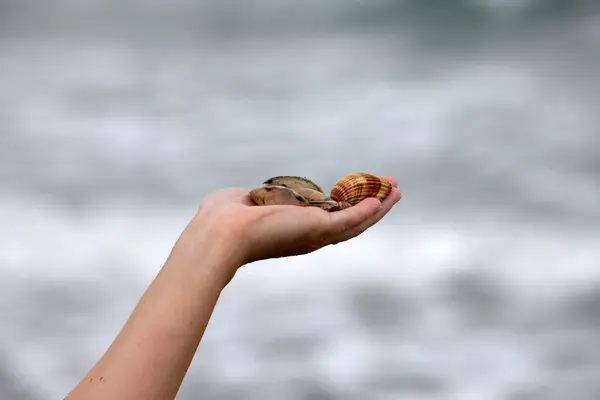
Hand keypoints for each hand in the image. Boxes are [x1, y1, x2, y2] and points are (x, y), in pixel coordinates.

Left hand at [191, 176, 401, 268]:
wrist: (220, 232)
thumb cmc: (223, 219)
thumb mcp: (246, 203)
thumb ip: (256, 201)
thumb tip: (250, 198)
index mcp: (293, 230)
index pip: (328, 219)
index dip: (347, 207)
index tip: (360, 192)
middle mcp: (308, 236)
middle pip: (350, 223)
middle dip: (372, 206)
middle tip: (391, 191)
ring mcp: (315, 235)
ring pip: (357, 222)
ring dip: (378, 207)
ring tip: (396, 191)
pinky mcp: (318, 229)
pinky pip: (352, 219)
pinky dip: (369, 209)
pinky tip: (382, 198)